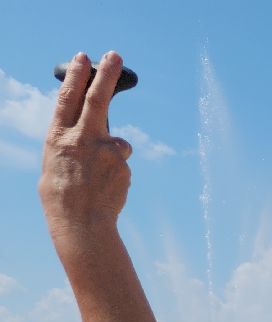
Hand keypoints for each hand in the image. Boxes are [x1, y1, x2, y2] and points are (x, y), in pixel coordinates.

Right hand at [41, 53, 132, 250]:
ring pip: (117, 140)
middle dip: (107, 74)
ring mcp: (104, 151)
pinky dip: (117, 170)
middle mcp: (81, 139)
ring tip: (98, 177)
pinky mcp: (123, 165)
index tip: (83, 58)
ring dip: (112, 153)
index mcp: (58, 136)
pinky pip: (123, 162)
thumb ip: (71, 141)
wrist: (81, 223)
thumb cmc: (64, 194)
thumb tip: (89, 130)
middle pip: (98, 99)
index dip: (76, 76)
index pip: (67, 98)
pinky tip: (107, 186)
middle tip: (115, 55)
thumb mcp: (56, 161)